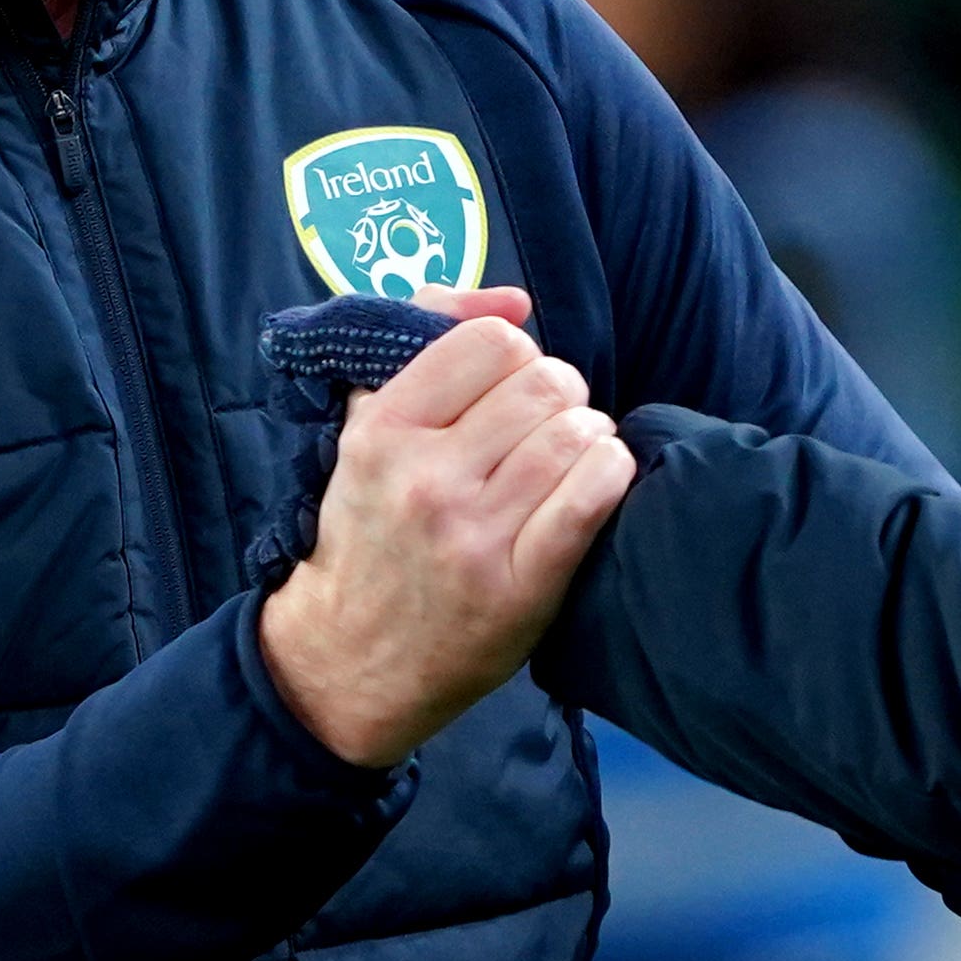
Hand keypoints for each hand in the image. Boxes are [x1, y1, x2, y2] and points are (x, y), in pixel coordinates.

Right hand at [257, 290, 634, 768]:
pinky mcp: (520, 587)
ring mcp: (474, 536)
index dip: (515, 356)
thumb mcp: (367, 428)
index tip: (508, 389)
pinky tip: (597, 481)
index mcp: (382, 431)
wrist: (349, 661)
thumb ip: (427, 340)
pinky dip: (611, 473)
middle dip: (560, 396)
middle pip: (545, 384)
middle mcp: (426, 479)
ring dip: (588, 436)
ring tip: (568, 459)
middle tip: (546, 428)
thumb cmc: (369, 530)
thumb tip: (515, 300)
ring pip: (577, 434)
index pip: (491, 342)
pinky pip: (595, 495)